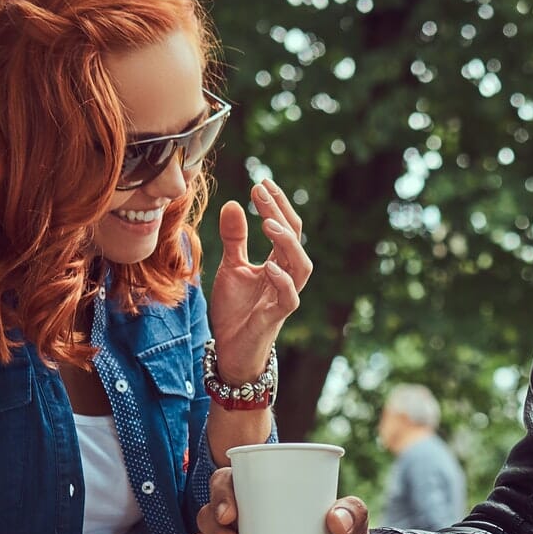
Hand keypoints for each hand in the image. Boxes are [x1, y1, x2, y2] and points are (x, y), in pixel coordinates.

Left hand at [209, 179, 311, 381]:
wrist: (230, 350)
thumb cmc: (236, 310)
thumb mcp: (231, 267)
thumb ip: (235, 239)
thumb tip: (232, 203)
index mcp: (279, 262)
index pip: (286, 227)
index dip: (276, 205)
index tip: (260, 182)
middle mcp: (287, 276)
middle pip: (295, 240)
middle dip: (280, 214)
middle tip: (261, 191)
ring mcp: (284, 296)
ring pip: (301, 266)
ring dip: (287, 244)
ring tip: (267, 224)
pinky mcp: (276, 317)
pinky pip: (289, 298)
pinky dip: (282, 281)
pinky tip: (267, 266)